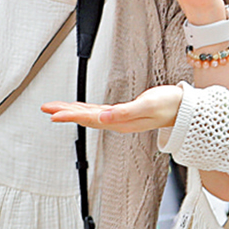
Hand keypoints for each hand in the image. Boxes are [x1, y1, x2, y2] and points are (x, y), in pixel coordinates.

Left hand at [42, 84, 183, 133]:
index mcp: (120, 122)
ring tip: (55, 108)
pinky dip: (84, 109)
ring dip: (71, 111)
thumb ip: (124, 113)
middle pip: (84, 118)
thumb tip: (102, 118)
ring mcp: (119, 118)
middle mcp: (116, 122)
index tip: (53, 115)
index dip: (70, 116)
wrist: (183, 108)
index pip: (89, 120)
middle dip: (64, 113)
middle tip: (45, 108)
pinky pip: (97, 111)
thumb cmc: (168, 105)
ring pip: (89, 115)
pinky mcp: (122, 112)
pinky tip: (78, 108)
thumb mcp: (146, 106)